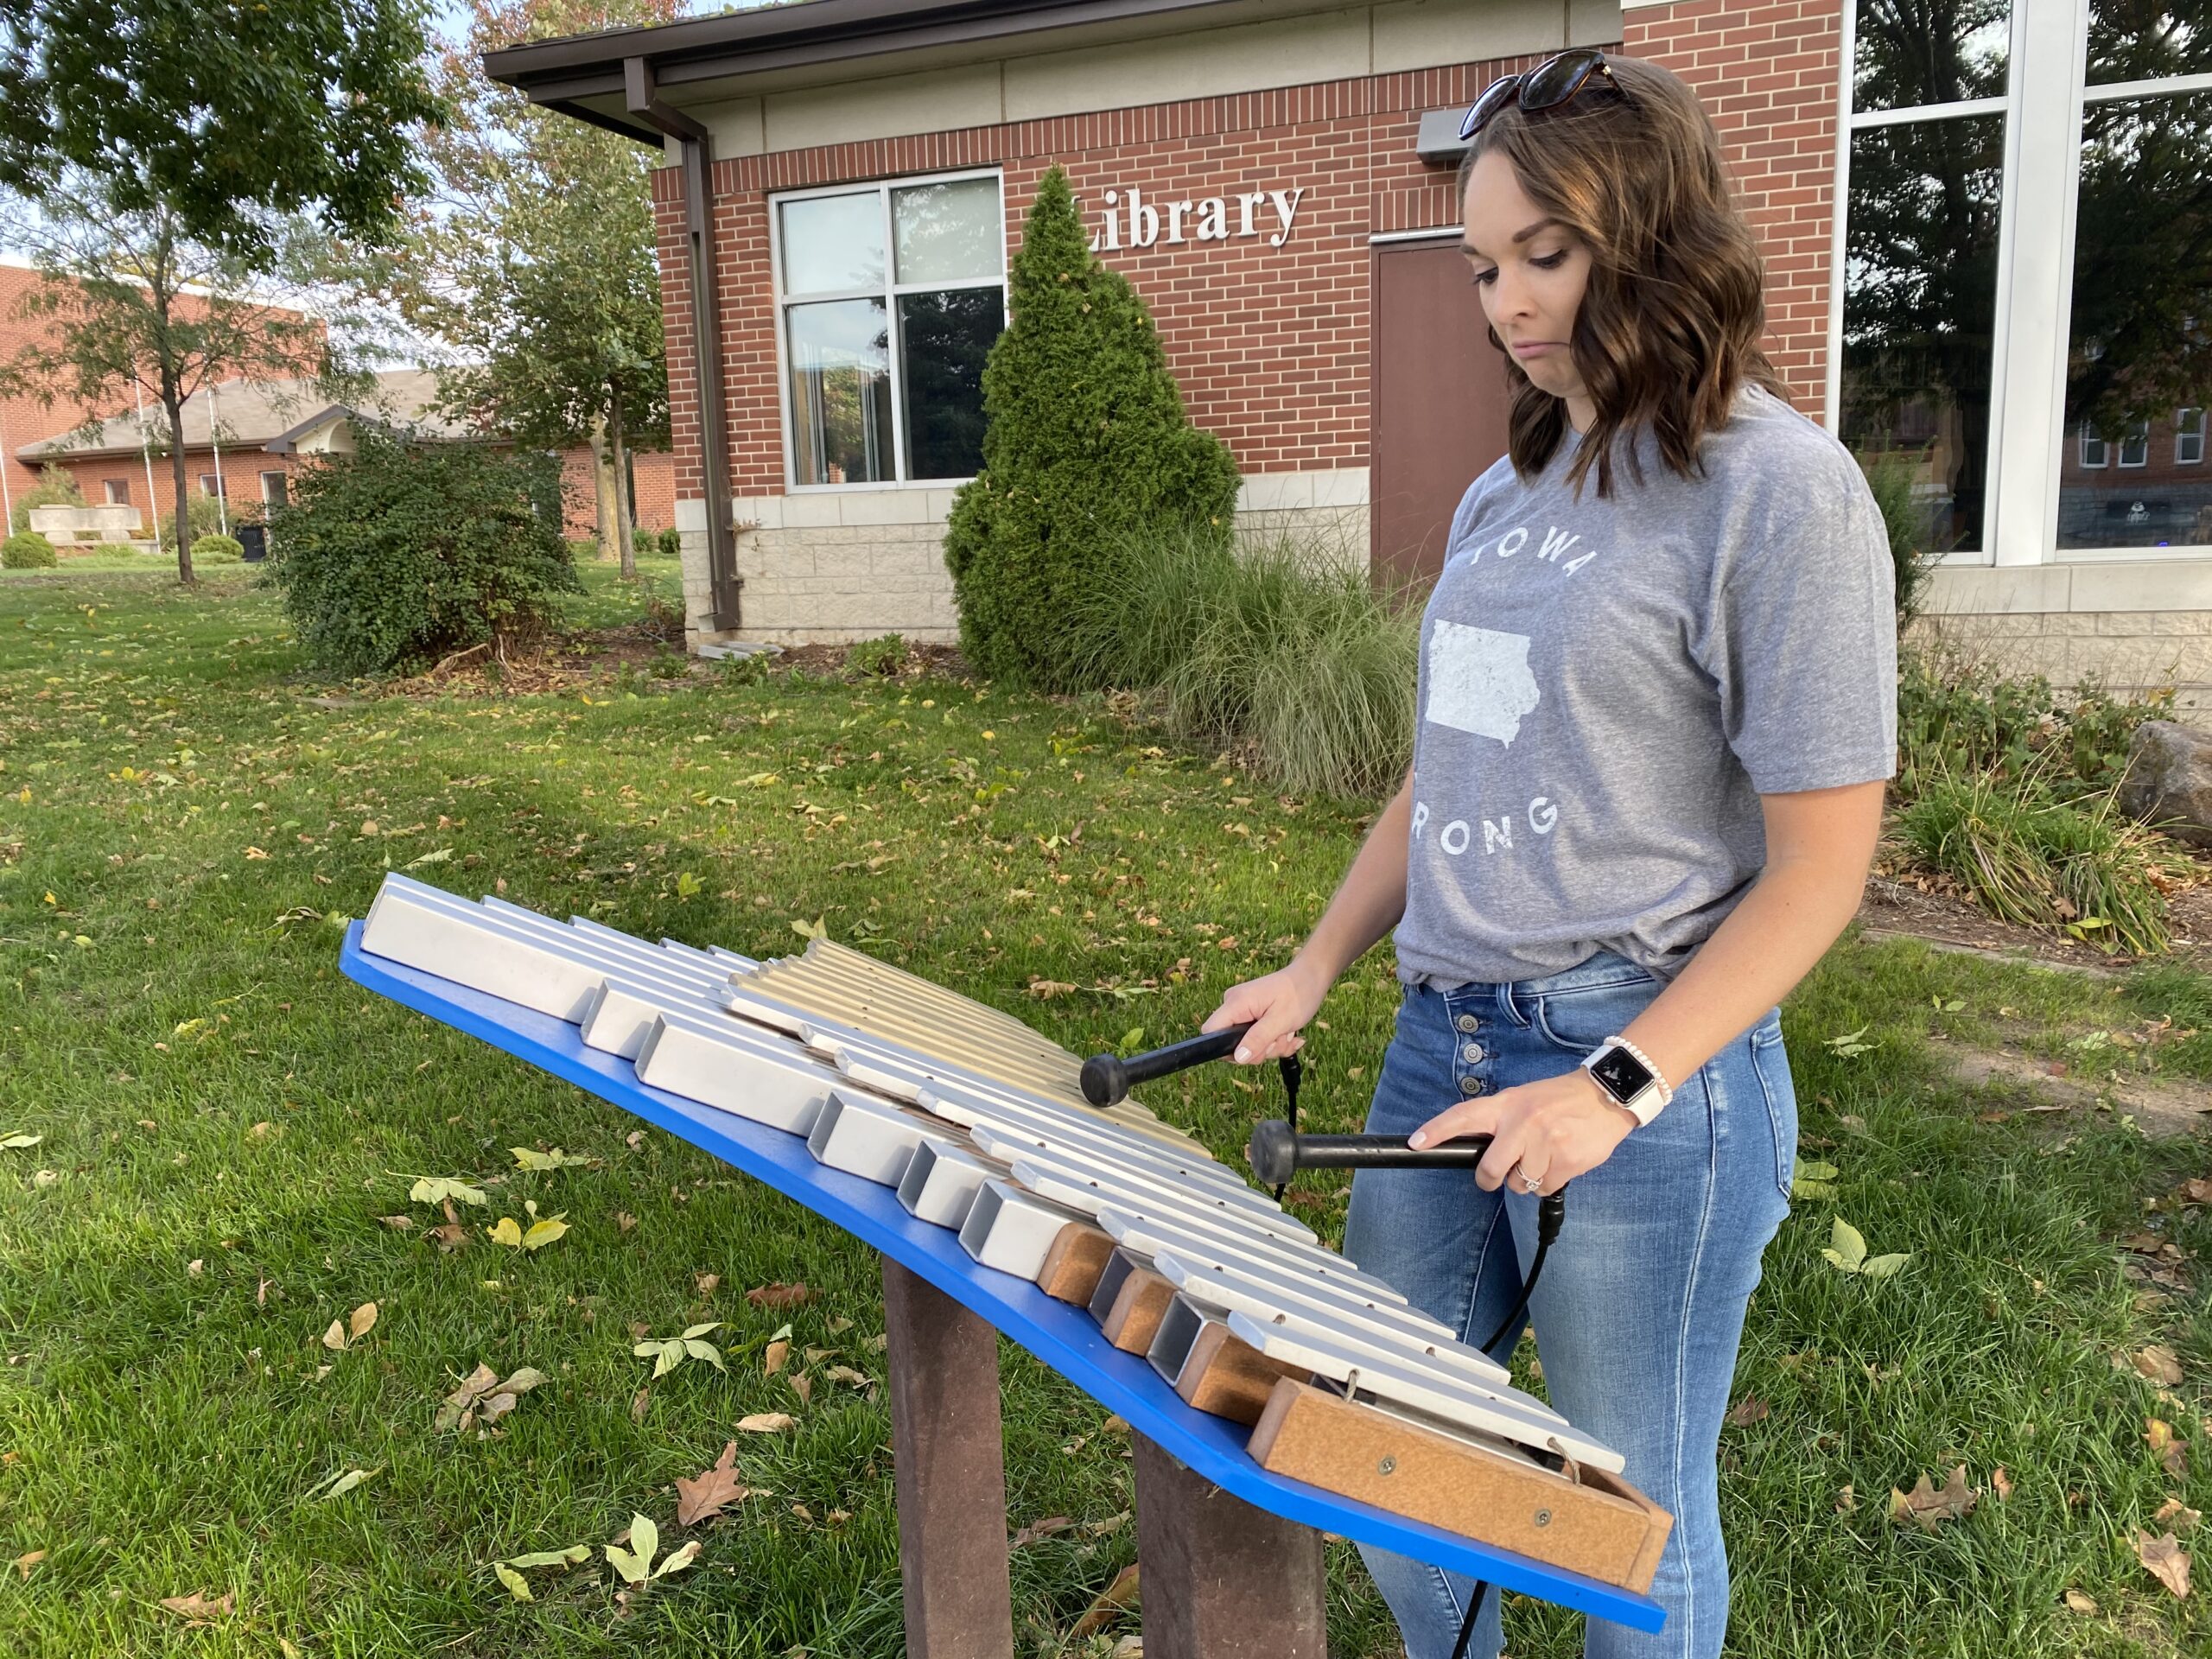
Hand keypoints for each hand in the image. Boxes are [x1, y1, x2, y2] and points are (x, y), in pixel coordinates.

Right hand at [1203, 958, 1329, 1063]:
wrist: (1312, 977)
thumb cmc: (1298, 993)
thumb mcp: (1281, 1020)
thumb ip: (1258, 1039)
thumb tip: (1238, 1058)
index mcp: (1236, 1003)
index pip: (1211, 1031)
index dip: (1226, 1048)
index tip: (1252, 1051)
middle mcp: (1234, 1006)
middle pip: (1232, 1043)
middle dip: (1260, 1050)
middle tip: (1280, 1039)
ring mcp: (1244, 1011)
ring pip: (1248, 1044)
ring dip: (1272, 1046)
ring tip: (1289, 1033)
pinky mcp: (1252, 1015)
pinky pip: (1257, 1039)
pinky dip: (1274, 1041)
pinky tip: (1289, 1034)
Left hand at [1409, 1068, 1636, 1193]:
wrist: (1606, 1096)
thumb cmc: (1558, 1100)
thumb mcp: (1524, 1099)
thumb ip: (1500, 1120)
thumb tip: (1473, 1147)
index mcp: (1507, 1105)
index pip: (1464, 1116)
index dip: (1437, 1130)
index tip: (1416, 1143)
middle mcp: (1523, 1123)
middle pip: (1489, 1169)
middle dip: (1490, 1178)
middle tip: (1498, 1174)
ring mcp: (1545, 1143)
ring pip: (1520, 1184)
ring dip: (1528, 1179)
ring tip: (1544, 1155)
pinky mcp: (1567, 1161)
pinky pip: (1545, 1188)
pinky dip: (1550, 1181)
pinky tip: (1561, 1160)